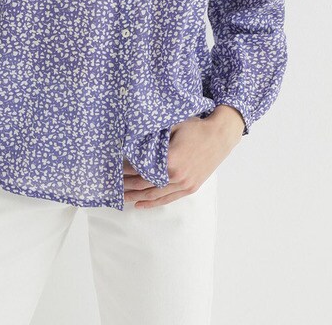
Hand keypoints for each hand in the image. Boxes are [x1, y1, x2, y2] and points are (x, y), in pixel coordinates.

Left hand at [123, 105, 243, 207]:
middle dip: (126, 185)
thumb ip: (153, 137)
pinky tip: (139, 204)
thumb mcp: (171, 126)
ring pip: (154, 195)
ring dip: (135, 197)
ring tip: (120, 196)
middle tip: (111, 184)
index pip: (140, 169)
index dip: (125, 170)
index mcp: (169, 160)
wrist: (220, 135)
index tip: (113, 168)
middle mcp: (176, 176)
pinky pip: (168, 199)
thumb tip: (132, 140)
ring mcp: (184, 184)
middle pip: (144, 185)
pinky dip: (152, 203)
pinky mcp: (190, 188)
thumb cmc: (195, 127)